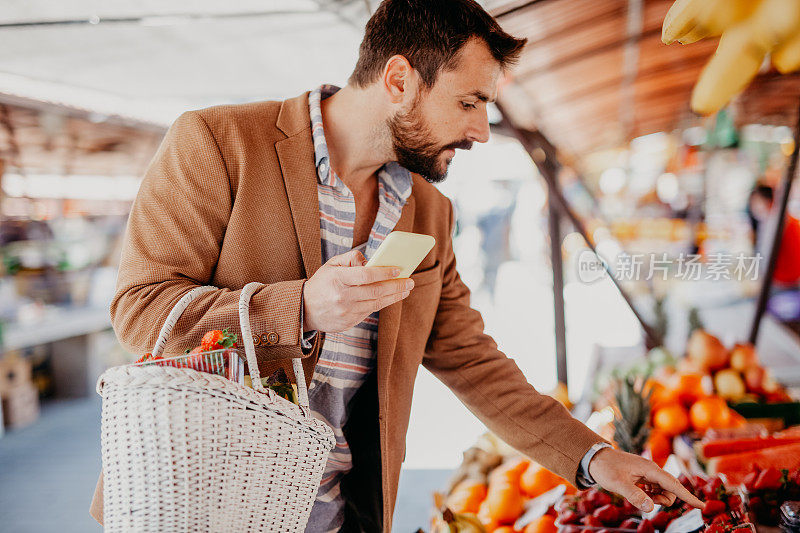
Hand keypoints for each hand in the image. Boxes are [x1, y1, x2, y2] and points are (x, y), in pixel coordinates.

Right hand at [302, 249, 413, 332]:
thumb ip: (351, 259)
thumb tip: (371, 260)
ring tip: (405, 290)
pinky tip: (390, 297)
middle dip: (396, 286)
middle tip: (410, 281)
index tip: (398, 270)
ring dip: (394, 296)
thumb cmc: (321, 284)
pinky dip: (381, 304)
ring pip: (376, 304)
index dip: (384, 272)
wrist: (304, 310)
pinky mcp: (348, 323)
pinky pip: (369, 312)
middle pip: (375, 291)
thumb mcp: (331, 265)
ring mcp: (345, 312)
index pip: (365, 275)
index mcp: (337, 279)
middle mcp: (342, 297)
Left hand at [588, 447, 703, 511]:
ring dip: (657, 498)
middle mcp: (652, 469)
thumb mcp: (618, 484)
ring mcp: (648, 472)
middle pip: (671, 489)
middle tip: (645, 501)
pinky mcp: (643, 476)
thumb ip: (634, 496)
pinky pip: (655, 488)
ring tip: (641, 497)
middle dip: (665, 499)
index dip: (687, 496)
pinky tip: (641, 494)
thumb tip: (651, 508)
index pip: (673, 484)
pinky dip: (652, 495)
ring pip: (664, 490)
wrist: (595, 457)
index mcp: (649, 469)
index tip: (702, 505)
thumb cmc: (606, 468)